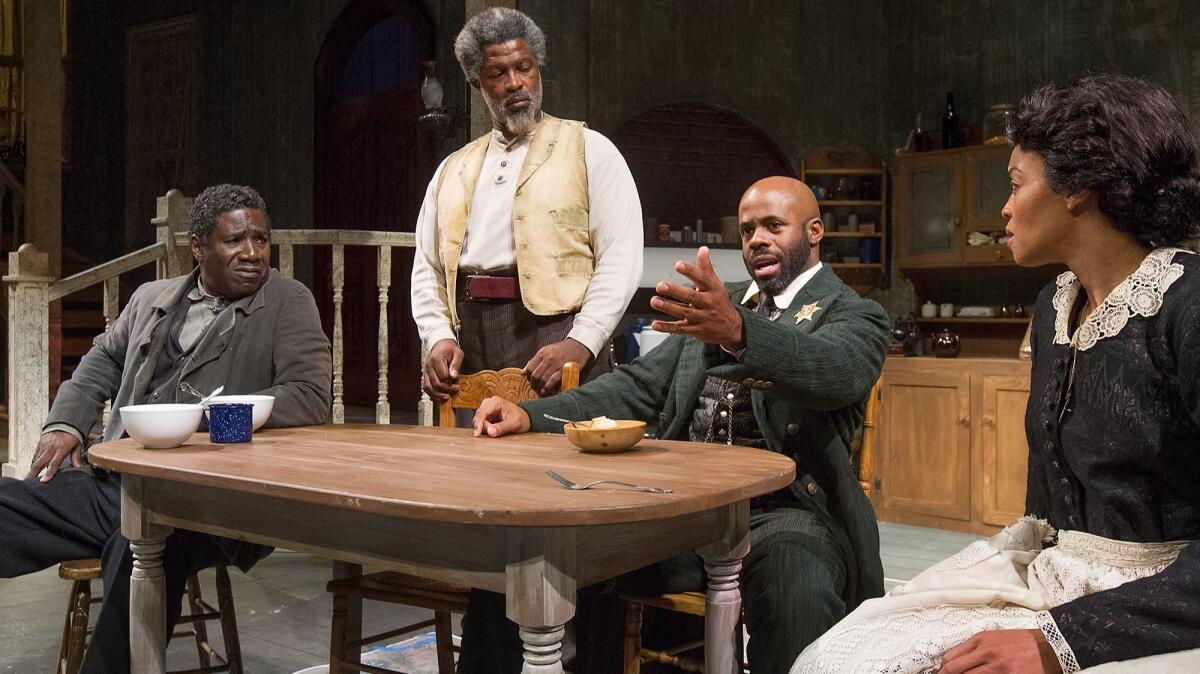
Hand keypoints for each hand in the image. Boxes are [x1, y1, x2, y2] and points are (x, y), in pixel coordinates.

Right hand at [26, 431, 82, 481]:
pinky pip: (35, 455)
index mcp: (61, 449)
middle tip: (29, 481)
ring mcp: (44, 446)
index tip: (44, 480)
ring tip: (29, 477)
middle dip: (33, 473)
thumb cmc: (71, 435)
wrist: (64, 423)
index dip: (49, 473)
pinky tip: (32, 468)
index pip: (54, 463)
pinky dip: (34, 462)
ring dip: (32, 469)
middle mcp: (51, 448)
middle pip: (40, 463)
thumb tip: (78, 466)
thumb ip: (76, 456)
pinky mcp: (40, 444)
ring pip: (36, 460)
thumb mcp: (77, 445)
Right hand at [423, 338, 464, 401]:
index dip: (450, 381)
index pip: (442, 375)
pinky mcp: (425, 375)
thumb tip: (453, 377)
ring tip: (447, 397)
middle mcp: (429, 366)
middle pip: (435, 383)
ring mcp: (425, 371)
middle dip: (446, 389)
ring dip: (437, 394)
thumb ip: (456, 364)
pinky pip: (425, 386)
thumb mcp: (458, 353)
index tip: (457, 382)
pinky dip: (432, 393)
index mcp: (436, 359)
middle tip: (456, 389)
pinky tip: (440, 396)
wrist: (440, 344)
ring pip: (428, 387)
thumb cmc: (450, 349)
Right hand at [473, 396, 531, 437]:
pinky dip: (485, 429)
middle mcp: (489, 403)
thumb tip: (490, 432)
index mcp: (495, 402)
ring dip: (485, 428)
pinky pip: (481, 424)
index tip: (477, 435)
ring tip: (498, 430)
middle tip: (496, 433)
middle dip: (484, 427)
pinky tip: (494, 430)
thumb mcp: (514, 424)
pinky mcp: (486, 415)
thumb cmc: (521, 419)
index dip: (478, 424)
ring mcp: (487, 409)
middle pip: (478, 417)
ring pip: (479, 421)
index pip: (482, 413)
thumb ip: (502, 428)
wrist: (525, 419)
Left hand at [524, 338, 590, 395]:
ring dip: (540, 388)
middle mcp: (548, 358)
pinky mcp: (563, 370)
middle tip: (535, 388)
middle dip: (534, 384)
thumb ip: (535, 361)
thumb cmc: (563, 349)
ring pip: (542, 379)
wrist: (579, 345)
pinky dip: (547, 388)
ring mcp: (555, 364)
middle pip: (535, 375)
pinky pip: (552, 381)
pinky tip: (546, 391)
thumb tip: (523, 372)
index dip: (528, 377)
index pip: (529, 367)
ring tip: (541, 391)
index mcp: (542, 353)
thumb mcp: (547, 351)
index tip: (531, 381)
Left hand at [649, 246, 743, 349]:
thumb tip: (703, 249)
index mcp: (712, 290)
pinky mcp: (694, 329)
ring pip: (683, 312)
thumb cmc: (720, 303)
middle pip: (690, 296)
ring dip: (668, 307)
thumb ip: (706, 268)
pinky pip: (679, 329)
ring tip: (654, 301)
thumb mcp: (716, 284)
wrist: (731, 328)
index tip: (678, 265)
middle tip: (661, 285)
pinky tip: (655, 324)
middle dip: (675, 291)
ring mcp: (700, 317)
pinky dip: (666, 327)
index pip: (702, 278)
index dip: (690, 271)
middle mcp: (707, 303)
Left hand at [938, 629, 1061, 673]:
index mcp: (980, 640)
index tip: (939, 673)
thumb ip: (973, 648)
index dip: (942, 669)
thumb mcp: (993, 638)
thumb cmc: (1021, 643)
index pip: (951, 657)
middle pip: (955, 669)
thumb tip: (952, 662)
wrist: (1048, 646)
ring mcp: (998, 667)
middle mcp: (986, 652)